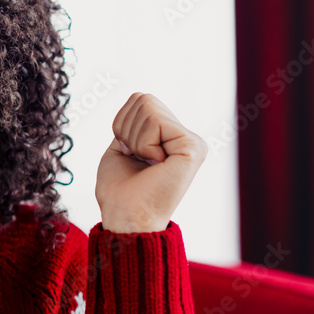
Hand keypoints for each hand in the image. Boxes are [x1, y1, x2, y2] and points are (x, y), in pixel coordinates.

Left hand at [95, 93, 207, 233]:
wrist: (126, 216)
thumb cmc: (120, 189)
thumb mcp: (123, 144)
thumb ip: (135, 120)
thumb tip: (140, 97)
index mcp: (172, 136)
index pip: (140, 99)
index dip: (122, 124)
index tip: (129, 153)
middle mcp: (186, 137)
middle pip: (143, 99)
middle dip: (126, 129)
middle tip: (136, 159)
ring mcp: (192, 141)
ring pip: (148, 106)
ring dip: (134, 138)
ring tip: (145, 163)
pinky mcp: (192, 147)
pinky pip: (155, 121)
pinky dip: (142, 143)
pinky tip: (154, 164)